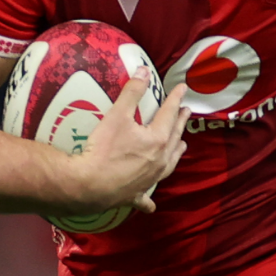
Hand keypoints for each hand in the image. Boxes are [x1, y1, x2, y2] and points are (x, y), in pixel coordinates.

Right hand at [60, 70, 189, 213]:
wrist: (89, 184)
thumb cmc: (103, 148)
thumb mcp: (117, 115)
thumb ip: (132, 92)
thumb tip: (143, 71)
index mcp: (157, 140)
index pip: (169, 114)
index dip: (175, 99)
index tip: (182, 89)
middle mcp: (159, 160)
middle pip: (173, 138)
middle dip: (180, 123)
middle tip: (186, 112)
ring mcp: (150, 179)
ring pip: (169, 164)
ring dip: (176, 152)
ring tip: (181, 145)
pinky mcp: (136, 195)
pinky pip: (146, 198)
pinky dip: (149, 200)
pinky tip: (151, 205)